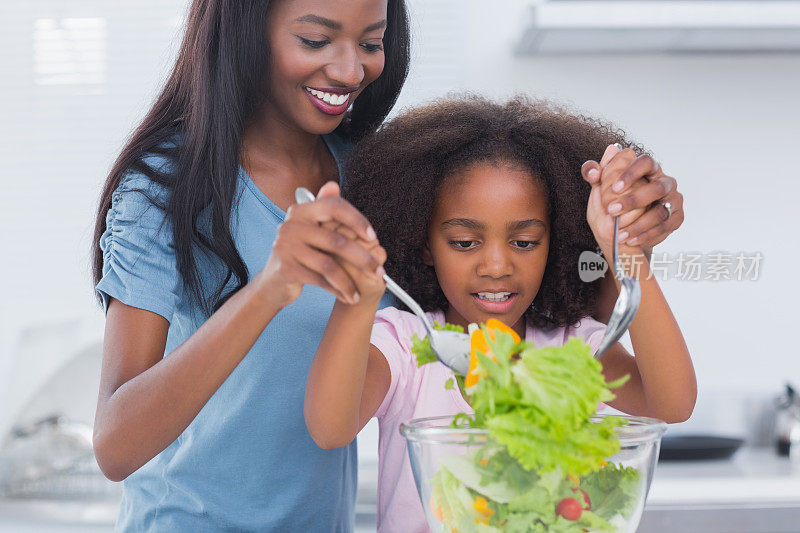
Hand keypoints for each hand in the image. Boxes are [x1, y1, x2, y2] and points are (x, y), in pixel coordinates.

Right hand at [256, 182, 381, 307]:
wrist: (274, 282)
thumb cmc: (300, 253)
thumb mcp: (312, 230)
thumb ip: (325, 210)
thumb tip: (333, 185)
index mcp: (301, 211)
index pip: (334, 206)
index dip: (357, 220)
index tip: (373, 237)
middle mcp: (291, 226)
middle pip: (336, 241)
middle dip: (362, 259)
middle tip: (378, 270)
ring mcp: (286, 247)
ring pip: (329, 264)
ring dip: (350, 281)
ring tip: (360, 292)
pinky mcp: (286, 268)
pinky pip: (320, 280)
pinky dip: (337, 290)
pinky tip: (348, 297)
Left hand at [582, 144, 683, 253]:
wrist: (624, 228)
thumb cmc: (614, 202)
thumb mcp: (599, 189)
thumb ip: (594, 175)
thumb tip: (593, 172)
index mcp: (649, 169)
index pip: (646, 162)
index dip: (631, 173)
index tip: (614, 188)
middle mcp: (665, 182)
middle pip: (657, 188)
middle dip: (633, 200)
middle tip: (612, 210)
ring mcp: (674, 200)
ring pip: (660, 211)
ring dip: (638, 224)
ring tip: (620, 234)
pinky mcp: (677, 218)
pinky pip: (664, 227)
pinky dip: (645, 236)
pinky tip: (631, 240)